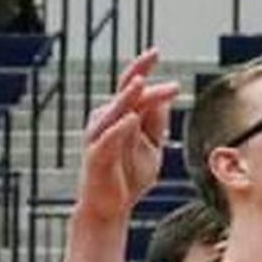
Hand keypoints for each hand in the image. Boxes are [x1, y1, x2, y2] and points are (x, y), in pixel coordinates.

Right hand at [77, 50, 179, 224]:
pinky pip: (108, 139)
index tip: (157, 52)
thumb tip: (165, 98)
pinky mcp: (96, 156)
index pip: (133, 87)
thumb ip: (157, 124)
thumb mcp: (151, 148)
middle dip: (138, 72)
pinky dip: (119, 129)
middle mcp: (107, 119)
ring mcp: (100, 136)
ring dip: (127, 96)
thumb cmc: (129, 177)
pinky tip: (131, 120)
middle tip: (153, 54)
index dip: (144, 69)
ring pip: (114, 111)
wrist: (111, 208)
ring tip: (140, 82)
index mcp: (121, 115)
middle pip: (125, 91)